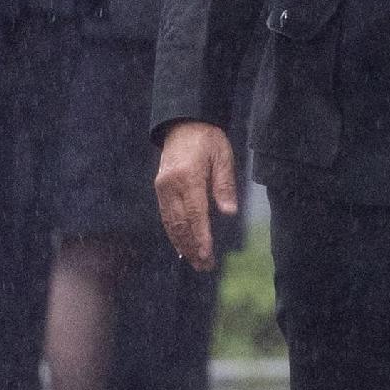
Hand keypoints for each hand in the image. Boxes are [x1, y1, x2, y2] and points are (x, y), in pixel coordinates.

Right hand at [154, 121, 238, 272]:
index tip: (206, 254)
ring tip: (196, 262)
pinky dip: (174, 234)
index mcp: (188, 177)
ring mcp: (162, 188)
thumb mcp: (222, 156)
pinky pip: (166, 216)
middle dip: (192, 247)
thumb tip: (229, 212)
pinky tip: (182, 246)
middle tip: (205, 266)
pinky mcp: (160, 189)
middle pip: (181, 223)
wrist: (182, 123)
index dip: (201, 236)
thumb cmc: (207, 138)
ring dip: (182, 245)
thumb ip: (225, 184)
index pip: (195, 213)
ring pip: (170, 223)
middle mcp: (171, 185)